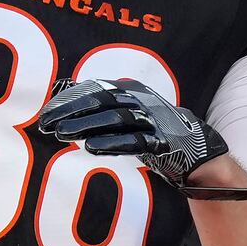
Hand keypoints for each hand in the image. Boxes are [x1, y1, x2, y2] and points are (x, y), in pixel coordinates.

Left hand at [39, 79, 246, 199]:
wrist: (201, 156)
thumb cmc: (159, 135)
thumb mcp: (129, 116)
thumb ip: (101, 106)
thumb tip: (62, 89)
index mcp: (135, 91)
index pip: (96, 88)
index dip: (70, 98)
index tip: (45, 110)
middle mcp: (145, 101)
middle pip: (102, 100)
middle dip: (72, 111)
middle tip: (45, 123)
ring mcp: (155, 121)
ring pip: (114, 119)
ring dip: (86, 126)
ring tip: (60, 135)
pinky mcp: (163, 144)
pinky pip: (133, 142)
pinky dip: (111, 143)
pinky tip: (90, 148)